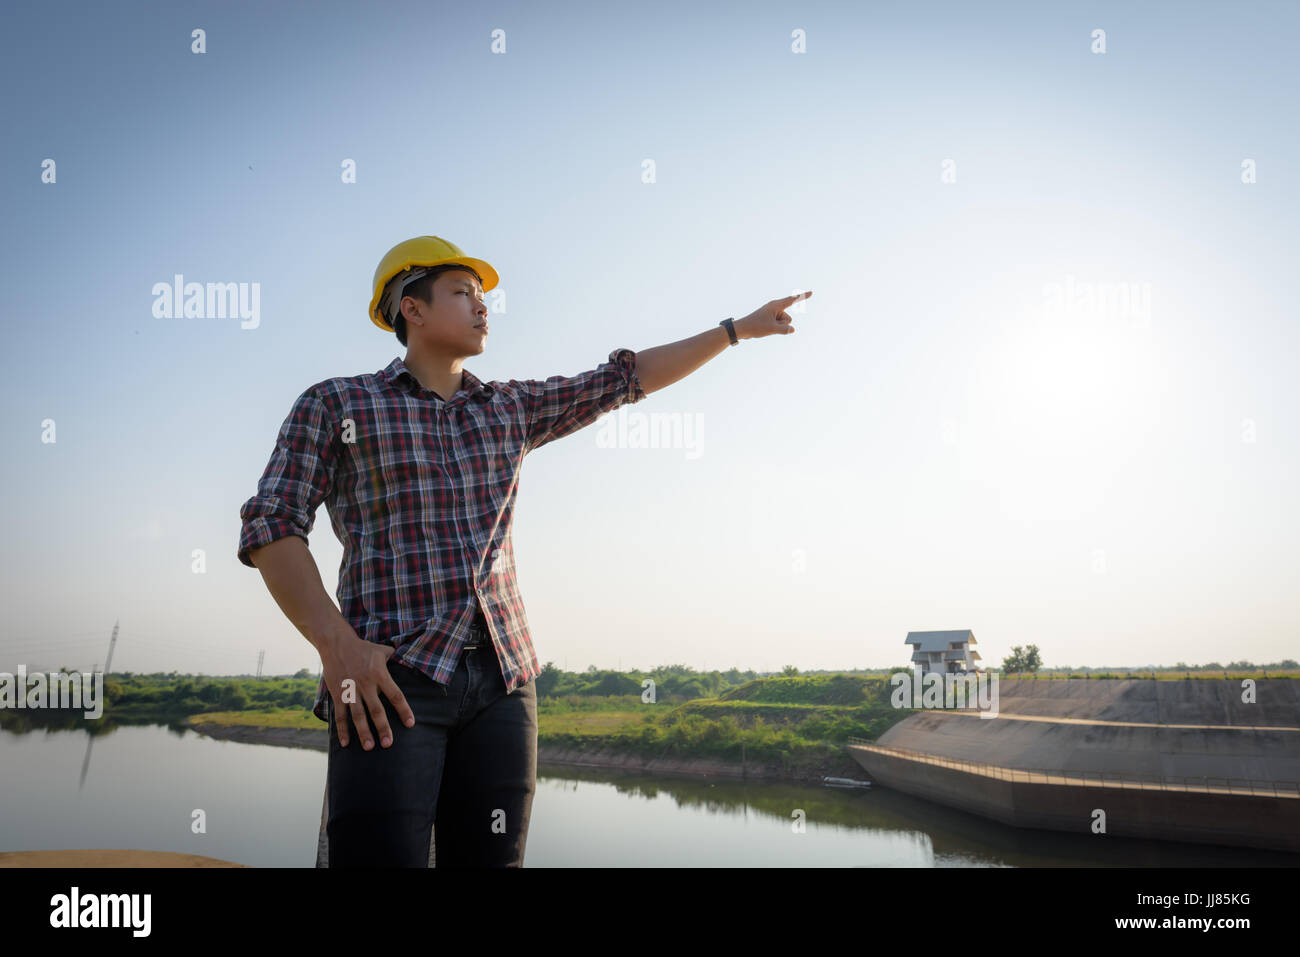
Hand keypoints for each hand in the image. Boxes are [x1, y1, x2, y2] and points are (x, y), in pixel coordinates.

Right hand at [319, 627, 415, 750]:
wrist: (336, 643)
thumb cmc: (363, 647)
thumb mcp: (382, 650)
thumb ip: (395, 658)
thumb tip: (410, 662)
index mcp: (379, 674)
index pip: (395, 695)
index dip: (403, 710)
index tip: (410, 724)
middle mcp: (366, 684)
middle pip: (376, 710)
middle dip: (383, 728)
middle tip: (388, 744)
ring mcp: (350, 690)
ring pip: (358, 715)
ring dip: (363, 732)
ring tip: (369, 747)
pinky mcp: (337, 693)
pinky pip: (340, 715)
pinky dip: (342, 729)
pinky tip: (346, 743)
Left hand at [736, 290, 811, 339]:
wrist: (742, 329)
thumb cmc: (756, 326)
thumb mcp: (771, 329)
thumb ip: (784, 330)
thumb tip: (792, 330)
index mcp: (775, 305)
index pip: (792, 300)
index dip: (802, 297)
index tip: (811, 293)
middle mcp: (775, 308)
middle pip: (788, 318)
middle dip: (782, 325)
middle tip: (768, 325)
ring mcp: (773, 313)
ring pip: (784, 323)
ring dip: (778, 327)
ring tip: (765, 327)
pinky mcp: (770, 319)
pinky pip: (779, 325)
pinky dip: (774, 328)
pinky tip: (765, 328)